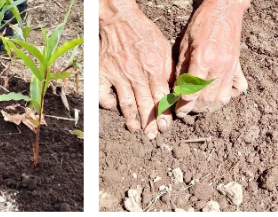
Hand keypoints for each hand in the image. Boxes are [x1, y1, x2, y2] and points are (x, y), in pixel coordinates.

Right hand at [100, 0, 173, 138]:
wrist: (120, 18)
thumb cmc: (144, 33)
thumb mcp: (163, 48)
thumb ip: (168, 71)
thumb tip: (174, 91)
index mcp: (154, 69)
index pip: (161, 98)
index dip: (164, 115)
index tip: (166, 127)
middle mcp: (137, 75)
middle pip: (145, 105)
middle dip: (150, 123)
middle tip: (152, 136)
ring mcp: (119, 76)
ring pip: (127, 103)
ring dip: (132, 119)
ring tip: (136, 130)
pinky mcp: (104, 74)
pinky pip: (104, 94)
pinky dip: (107, 103)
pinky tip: (112, 108)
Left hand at [175, 0, 249, 117]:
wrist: (224, 8)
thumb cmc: (201, 24)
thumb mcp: (184, 45)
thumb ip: (181, 70)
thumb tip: (176, 92)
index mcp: (202, 60)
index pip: (191, 93)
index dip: (183, 106)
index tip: (178, 111)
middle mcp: (218, 66)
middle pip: (206, 100)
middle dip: (194, 109)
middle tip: (187, 108)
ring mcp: (230, 68)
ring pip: (221, 99)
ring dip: (209, 107)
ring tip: (200, 105)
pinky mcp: (238, 66)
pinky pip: (237, 89)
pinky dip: (228, 96)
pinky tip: (217, 94)